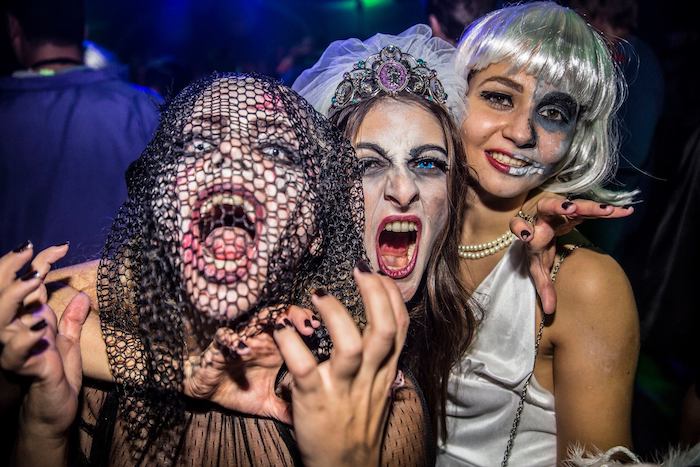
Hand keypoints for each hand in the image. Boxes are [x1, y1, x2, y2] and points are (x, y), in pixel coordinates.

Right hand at [0, 242, 89, 466]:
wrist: (55, 412)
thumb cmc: (58, 379)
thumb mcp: (69, 344)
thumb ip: (71, 320)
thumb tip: (82, 295)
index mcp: (28, 322)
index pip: (27, 286)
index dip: (39, 263)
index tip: (62, 246)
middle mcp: (16, 333)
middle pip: (4, 297)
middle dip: (12, 271)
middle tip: (29, 250)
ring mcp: (17, 352)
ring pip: (2, 321)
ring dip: (16, 299)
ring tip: (32, 282)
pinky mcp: (25, 370)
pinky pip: (16, 353)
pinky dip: (24, 339)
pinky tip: (37, 327)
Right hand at [183, 305, 318, 423]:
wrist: (204, 393)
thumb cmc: (235, 390)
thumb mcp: (265, 404)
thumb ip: (285, 408)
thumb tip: (305, 422)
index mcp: (273, 348)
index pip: (293, 327)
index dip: (306, 324)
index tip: (320, 330)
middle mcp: (259, 339)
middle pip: (279, 316)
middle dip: (294, 316)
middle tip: (309, 324)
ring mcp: (240, 341)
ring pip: (254, 320)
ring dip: (268, 320)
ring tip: (282, 326)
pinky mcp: (218, 348)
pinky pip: (224, 338)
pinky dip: (233, 340)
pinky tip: (244, 349)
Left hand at [273, 264, 407, 466]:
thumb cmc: (356, 424)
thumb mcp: (375, 390)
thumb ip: (377, 359)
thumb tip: (373, 324)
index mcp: (384, 371)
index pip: (399, 327)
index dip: (391, 295)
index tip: (377, 273)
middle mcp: (368, 377)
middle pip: (384, 330)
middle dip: (375, 295)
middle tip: (358, 271)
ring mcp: (342, 389)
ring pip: (349, 345)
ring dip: (333, 314)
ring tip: (318, 294)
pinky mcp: (314, 400)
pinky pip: (304, 367)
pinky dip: (292, 344)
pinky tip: (281, 329)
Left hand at [510, 195, 632, 313]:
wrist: (541, 230)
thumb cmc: (538, 251)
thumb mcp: (540, 271)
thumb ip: (544, 288)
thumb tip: (549, 311)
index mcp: (531, 233)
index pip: (519, 227)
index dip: (521, 229)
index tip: (526, 236)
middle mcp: (542, 218)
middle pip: (547, 207)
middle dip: (558, 207)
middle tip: (572, 208)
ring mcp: (559, 210)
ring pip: (572, 205)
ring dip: (589, 208)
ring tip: (608, 211)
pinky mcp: (575, 208)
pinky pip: (590, 208)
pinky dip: (607, 210)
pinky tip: (625, 211)